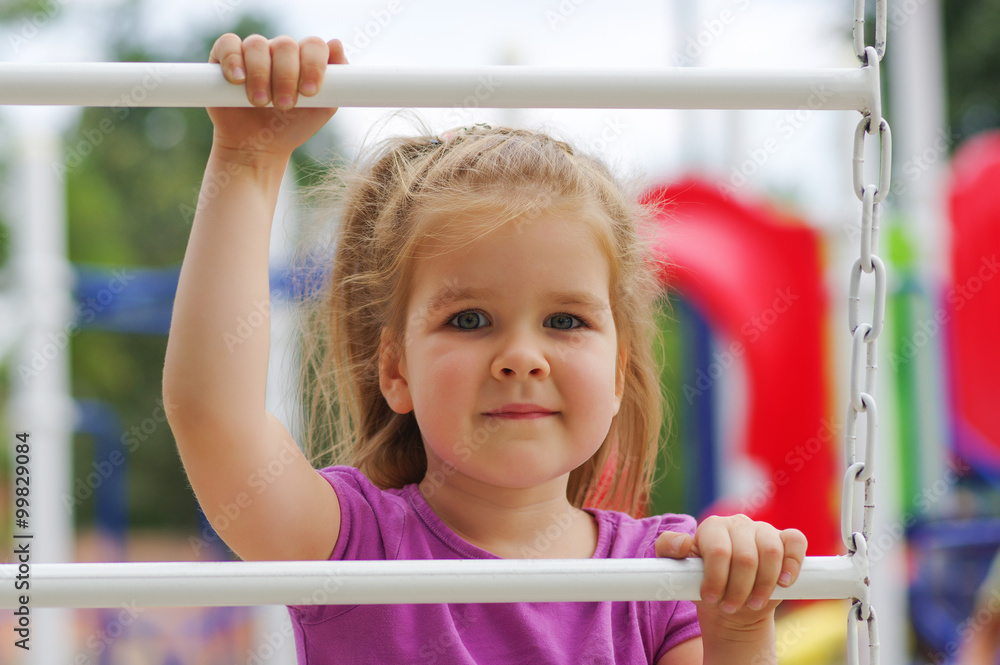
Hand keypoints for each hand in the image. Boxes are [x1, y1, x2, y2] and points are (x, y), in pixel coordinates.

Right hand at [207, 33, 347, 162]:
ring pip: (257, 45)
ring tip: (259, 103)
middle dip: (287, 77)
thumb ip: (336, 81)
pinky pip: (228, 45)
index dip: (313, 65)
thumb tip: (336, 44)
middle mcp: (278, 52)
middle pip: (285, 45)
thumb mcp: (321, 109)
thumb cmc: (291, 127)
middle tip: (284, 105)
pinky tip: (238, 80)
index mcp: (303, 59)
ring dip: (260, 75)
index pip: (313, 45)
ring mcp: (252, 53)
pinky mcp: (224, 59)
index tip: (310, 92)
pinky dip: (233, 60)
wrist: (257, 147)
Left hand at [656, 515, 806, 628]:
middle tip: (730, 606)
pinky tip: (783, 582)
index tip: (711, 598)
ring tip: (753, 603)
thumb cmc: (704, 584)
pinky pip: (795, 542)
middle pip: (746, 557)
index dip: (716, 578)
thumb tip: (682, 542)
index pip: (718, 550)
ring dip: (764, 584)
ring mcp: (764, 529)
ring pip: (772, 552)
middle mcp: (738, 524)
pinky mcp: (785, 540)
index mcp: (712, 527)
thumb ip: (669, 551)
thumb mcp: (679, 570)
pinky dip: (792, 563)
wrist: (730, 603)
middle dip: (739, 589)